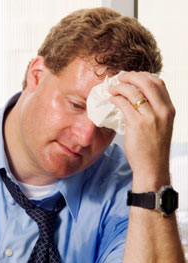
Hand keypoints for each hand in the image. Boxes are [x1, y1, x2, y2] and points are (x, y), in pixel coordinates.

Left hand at [109, 71, 174, 190]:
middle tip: (120, 78)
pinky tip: (112, 100)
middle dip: (131, 76)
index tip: (132, 77)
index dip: (144, 76)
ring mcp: (151, 118)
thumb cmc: (153, 148)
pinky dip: (116, 98)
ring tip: (112, 89)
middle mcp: (163, 111)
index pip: (158, 83)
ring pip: (133, 91)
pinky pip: (124, 104)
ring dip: (120, 87)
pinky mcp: (137, 125)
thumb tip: (137, 96)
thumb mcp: (161, 126)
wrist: (152, 167)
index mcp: (169, 109)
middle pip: (147, 82)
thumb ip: (154, 110)